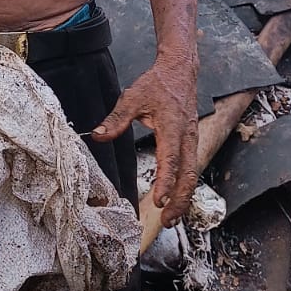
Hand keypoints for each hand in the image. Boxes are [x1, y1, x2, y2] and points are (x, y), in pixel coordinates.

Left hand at [92, 51, 197, 225]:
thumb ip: (116, 119)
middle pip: (189, 174)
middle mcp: (187, 136)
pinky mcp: (192, 142)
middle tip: (167, 220)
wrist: (180, 71)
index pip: (171, 159)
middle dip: (180, 200)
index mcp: (172, 126)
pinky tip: (177, 199)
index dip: (166, 181)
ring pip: (193, 174)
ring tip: (171, 217)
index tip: (159, 200)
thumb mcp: (133, 97)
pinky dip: (186, 186)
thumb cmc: (157, 84)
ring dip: (184, 197)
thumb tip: (98, 135)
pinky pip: (192, 168)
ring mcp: (192, 140)